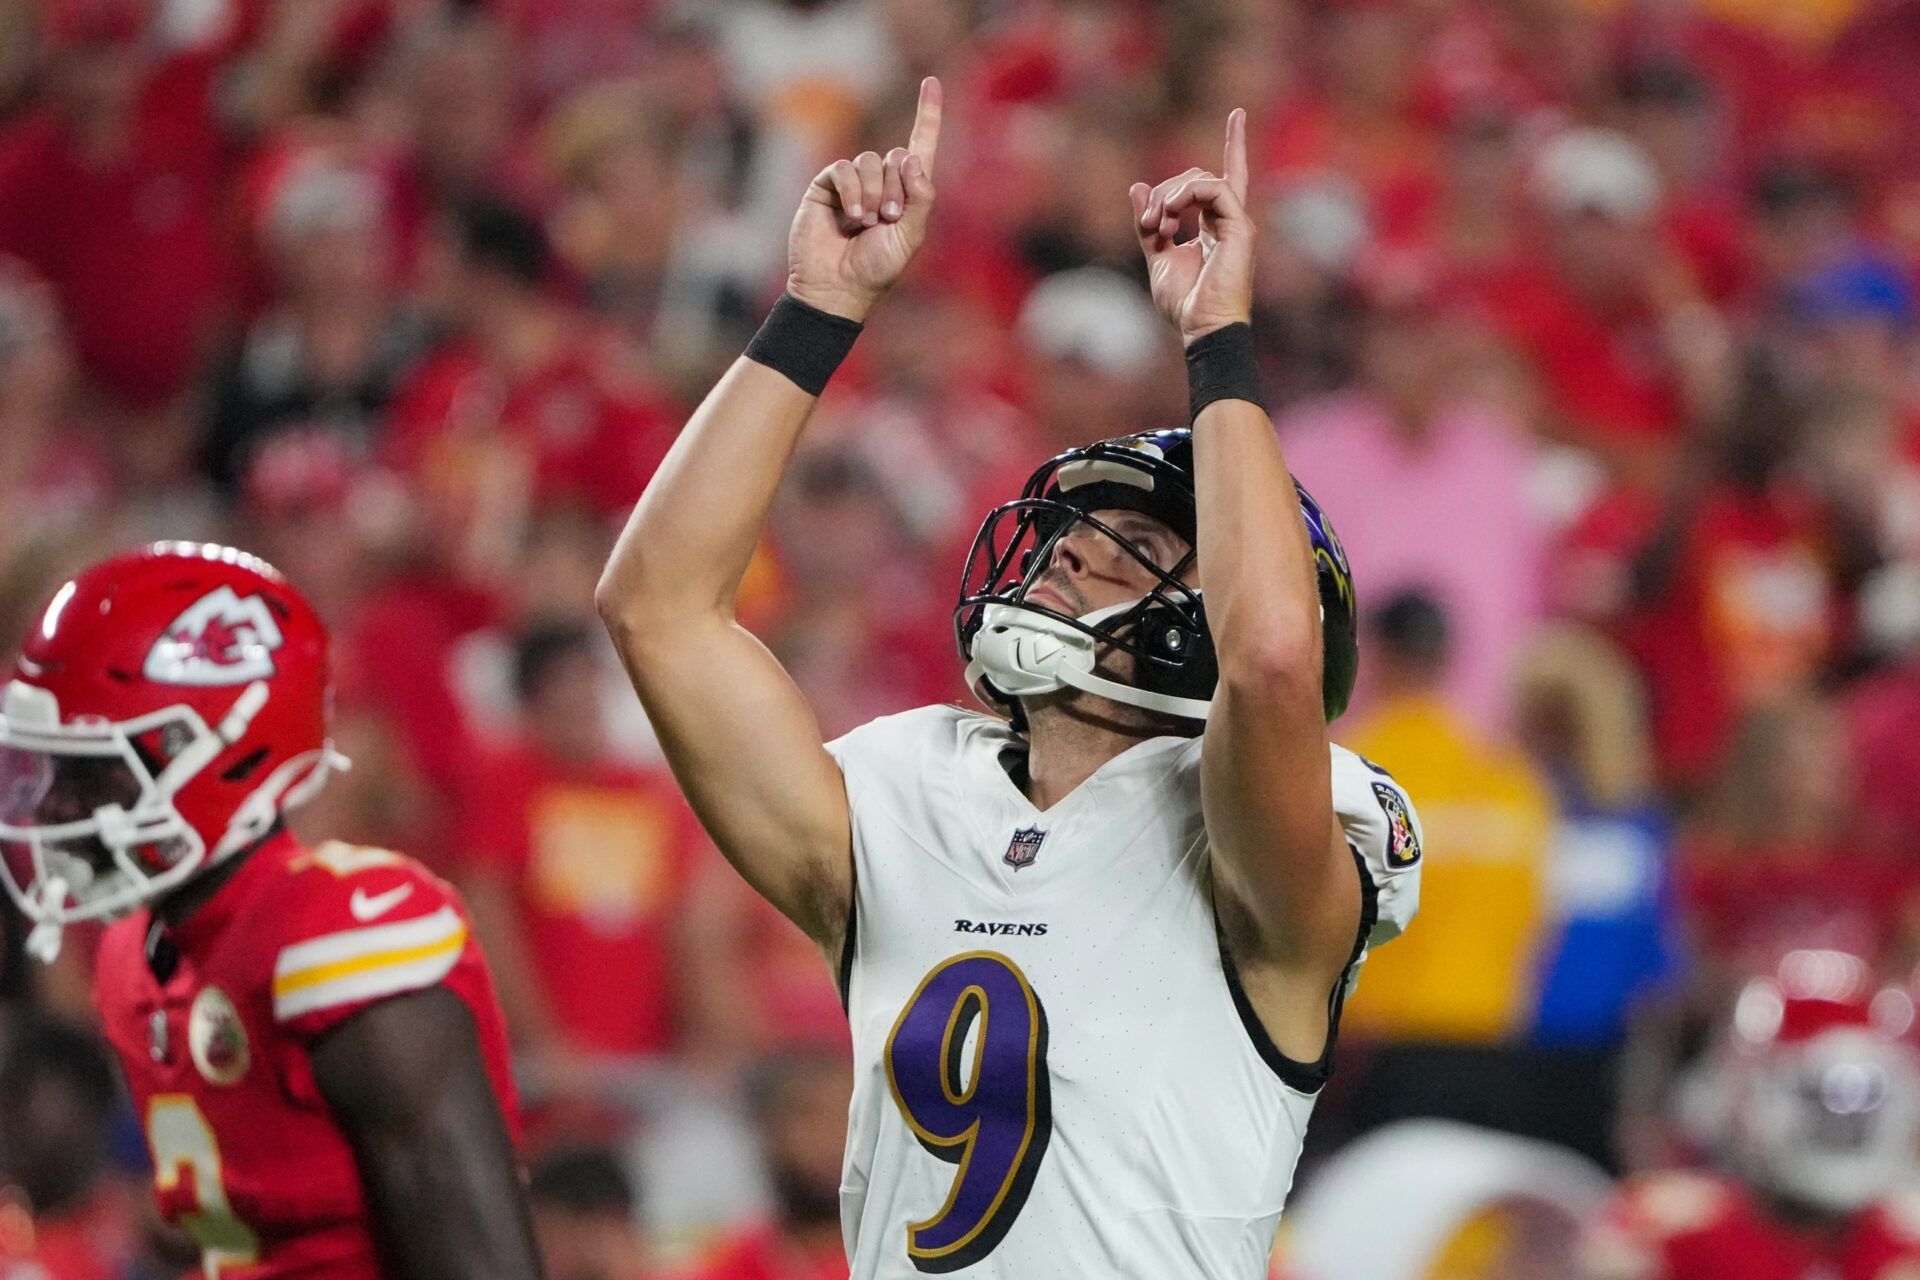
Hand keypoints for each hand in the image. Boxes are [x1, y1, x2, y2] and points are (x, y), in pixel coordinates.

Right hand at [785, 76, 942, 322]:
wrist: (836, 288)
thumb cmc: (876, 269)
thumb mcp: (910, 236)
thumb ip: (921, 198)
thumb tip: (909, 156)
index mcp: (907, 194)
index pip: (920, 146)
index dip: (928, 115)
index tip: (931, 81)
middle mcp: (881, 183)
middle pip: (896, 156)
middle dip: (896, 188)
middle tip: (887, 220)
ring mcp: (853, 183)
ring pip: (870, 161)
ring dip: (873, 193)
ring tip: (865, 223)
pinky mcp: (826, 185)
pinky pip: (844, 169)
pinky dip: (851, 191)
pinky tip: (850, 216)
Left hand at [1130, 108, 1254, 344]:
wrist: (1202, 328)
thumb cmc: (1185, 303)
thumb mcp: (1157, 258)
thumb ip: (1148, 224)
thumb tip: (1137, 188)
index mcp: (1215, 227)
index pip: (1223, 179)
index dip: (1234, 146)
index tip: (1238, 113)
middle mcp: (1229, 221)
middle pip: (1196, 178)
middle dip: (1163, 193)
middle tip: (1148, 225)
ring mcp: (1236, 223)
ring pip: (1202, 178)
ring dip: (1170, 196)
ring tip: (1157, 225)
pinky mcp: (1239, 228)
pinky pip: (1214, 188)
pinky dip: (1186, 194)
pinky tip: (1170, 215)